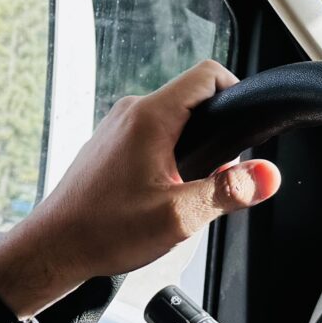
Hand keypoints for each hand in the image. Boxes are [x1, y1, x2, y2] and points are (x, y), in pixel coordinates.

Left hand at [0, 60, 279, 314]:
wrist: (53, 247)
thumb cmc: (104, 231)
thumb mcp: (179, 217)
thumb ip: (228, 192)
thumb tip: (268, 175)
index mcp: (151, 117)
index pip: (207, 75)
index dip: (236, 91)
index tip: (247, 125)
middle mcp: (131, 112)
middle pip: (192, 98)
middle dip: (216, 131)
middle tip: (221, 172)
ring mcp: (117, 126)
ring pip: (172, 119)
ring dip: (192, 147)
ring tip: (189, 189)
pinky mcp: (110, 144)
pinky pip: (152, 135)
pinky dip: (169, 155)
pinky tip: (164, 193)